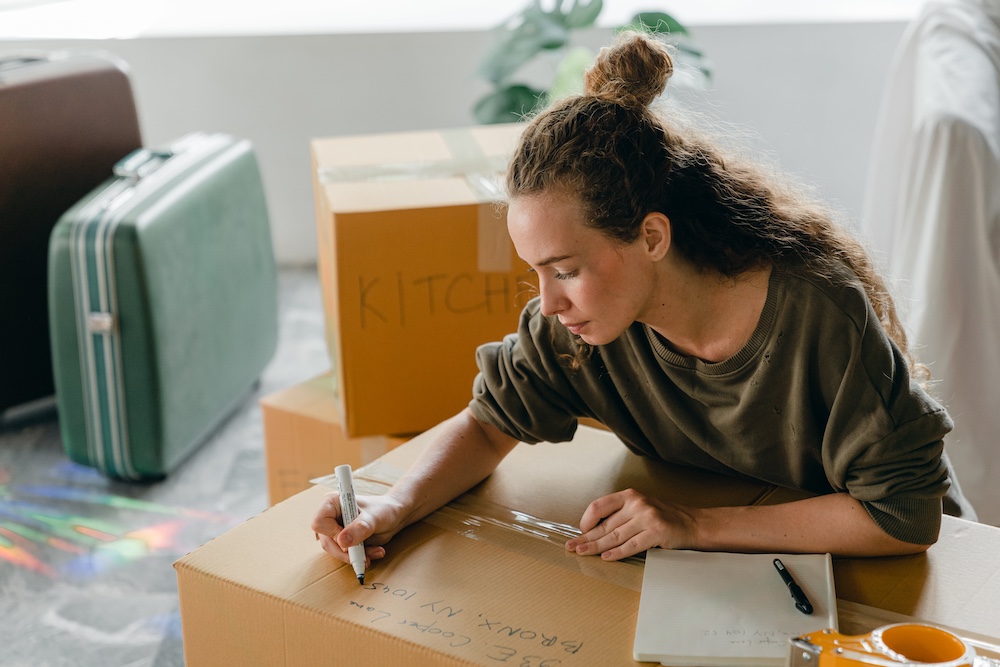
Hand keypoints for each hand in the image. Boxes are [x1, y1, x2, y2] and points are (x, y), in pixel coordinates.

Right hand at [310, 492, 405, 567]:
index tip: (349, 539)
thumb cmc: (383, 510)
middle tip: (365, 555)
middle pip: (326, 541)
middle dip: (346, 552)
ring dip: (355, 556)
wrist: (393, 516)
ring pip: (335, 551)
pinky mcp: (342, 541)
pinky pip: (344, 555)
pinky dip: (359, 556)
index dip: (332, 534)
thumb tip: (342, 542)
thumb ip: (360, 528)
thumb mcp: (374, 518)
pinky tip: (374, 552)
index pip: (319, 523)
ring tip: (375, 552)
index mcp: (332, 503)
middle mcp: (330, 516)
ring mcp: (335, 529)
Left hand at [564, 489, 697, 560]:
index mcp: (629, 495)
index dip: (586, 520)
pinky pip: (631, 545)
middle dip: (587, 538)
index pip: (599, 506)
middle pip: (605, 525)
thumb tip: (592, 530)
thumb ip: (620, 514)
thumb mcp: (640, 507)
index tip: (581, 532)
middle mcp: (637, 504)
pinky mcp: (656, 532)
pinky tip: (606, 557)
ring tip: (583, 553)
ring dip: (597, 547)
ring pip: (615, 536)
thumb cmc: (662, 517)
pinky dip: (617, 553)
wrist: (692, 523)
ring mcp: (647, 517)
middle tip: (572, 547)